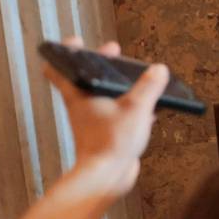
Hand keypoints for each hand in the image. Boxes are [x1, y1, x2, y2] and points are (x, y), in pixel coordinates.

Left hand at [43, 38, 168, 191]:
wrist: (106, 176)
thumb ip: (149, 87)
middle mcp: (83, 106)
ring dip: (117, 86)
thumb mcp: (136, 108)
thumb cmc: (111, 141)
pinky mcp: (106, 134)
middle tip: (113, 52)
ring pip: (103, 96)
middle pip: (86, 78)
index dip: (66, 52)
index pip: (59, 68)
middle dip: (101, 64)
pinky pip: (117, 114)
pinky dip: (130, 107)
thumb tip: (159, 70)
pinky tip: (149, 109)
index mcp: (80, 94)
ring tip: (135, 78)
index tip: (78, 42)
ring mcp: (94, 121)